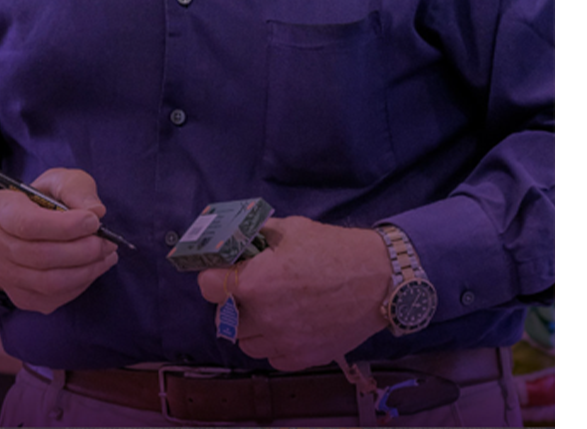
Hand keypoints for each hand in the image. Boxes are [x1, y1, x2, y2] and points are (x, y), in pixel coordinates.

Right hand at [0, 167, 117, 313]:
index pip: (29, 224)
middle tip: (108, 241)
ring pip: (49, 282)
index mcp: (0, 211)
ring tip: (107, 255)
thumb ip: (76, 189)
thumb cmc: (38, 201)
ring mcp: (5, 276)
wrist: (13, 230)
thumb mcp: (56, 181)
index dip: (65, 226)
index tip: (94, 221)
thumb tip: (97, 212)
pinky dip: (80, 285)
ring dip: (86, 270)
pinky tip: (93, 268)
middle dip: (83, 250)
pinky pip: (53, 298)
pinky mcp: (20, 297)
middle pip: (42, 256)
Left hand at [197, 216, 390, 370]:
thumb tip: (239, 238)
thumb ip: (258, 235)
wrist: (378, 280)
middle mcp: (264, 317)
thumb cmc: (333, 249)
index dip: (212, 276)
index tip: (221, 271)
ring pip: (246, 342)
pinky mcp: (302, 358)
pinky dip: (274, 342)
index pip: (208, 287)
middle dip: (233, 301)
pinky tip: (289, 323)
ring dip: (251, 325)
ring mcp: (283, 342)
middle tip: (251, 286)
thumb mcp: (291, 228)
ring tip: (271, 306)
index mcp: (256, 282)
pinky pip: (272, 356)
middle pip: (226, 317)